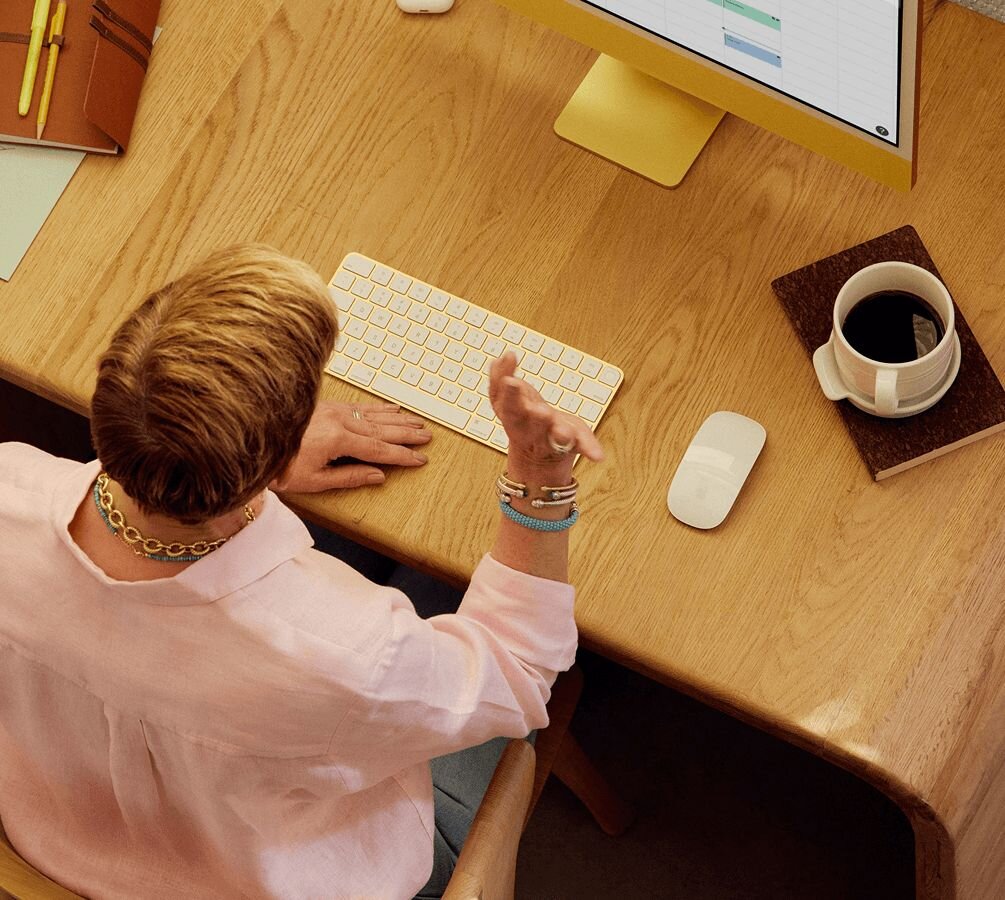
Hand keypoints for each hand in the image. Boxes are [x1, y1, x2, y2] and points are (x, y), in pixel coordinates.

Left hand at [271, 400, 430, 491]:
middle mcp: (339, 421)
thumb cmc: (277, 465)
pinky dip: (379, 407)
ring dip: (398, 419)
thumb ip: (349, 477)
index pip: (379, 450)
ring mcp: (333, 410)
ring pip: (374, 414)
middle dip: (407, 434)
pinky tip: (391, 408)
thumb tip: (378, 476)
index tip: (420, 459)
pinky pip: (360, 406)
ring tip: (417, 422)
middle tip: (427, 437)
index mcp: (337, 440)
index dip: (402, 456)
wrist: (250, 439)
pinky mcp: (326, 405)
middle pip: (382, 429)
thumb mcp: (313, 480)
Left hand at [489, 352, 603, 479]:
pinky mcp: (501, 405)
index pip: (554, 439)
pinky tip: (503, 359)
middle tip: (532, 402)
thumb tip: (600, 457)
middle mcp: (528, 429)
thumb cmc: (558, 437)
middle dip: (526, 411)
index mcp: (549, 439)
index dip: (559, 435)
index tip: (564, 432)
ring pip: (507, 407)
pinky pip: (496, 391)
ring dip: (508, 394)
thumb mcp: (577, 442)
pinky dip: (498, 375)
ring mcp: (513, 417)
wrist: (532, 449)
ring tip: (509, 379)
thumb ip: (586, 446)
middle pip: (526, 422)